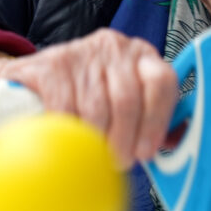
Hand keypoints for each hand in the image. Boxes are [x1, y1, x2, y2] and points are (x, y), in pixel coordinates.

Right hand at [0, 29, 177, 168]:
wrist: (35, 77)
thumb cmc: (89, 94)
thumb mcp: (123, 99)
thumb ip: (150, 119)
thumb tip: (174, 144)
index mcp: (142, 57)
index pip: (162, 82)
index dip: (157, 121)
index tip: (147, 151)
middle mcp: (116, 48)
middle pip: (128, 99)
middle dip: (124, 140)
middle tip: (118, 162)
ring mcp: (83, 52)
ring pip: (97, 108)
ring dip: (96, 141)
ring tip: (93, 157)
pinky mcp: (53, 63)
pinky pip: (66, 107)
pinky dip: (68, 131)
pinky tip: (69, 141)